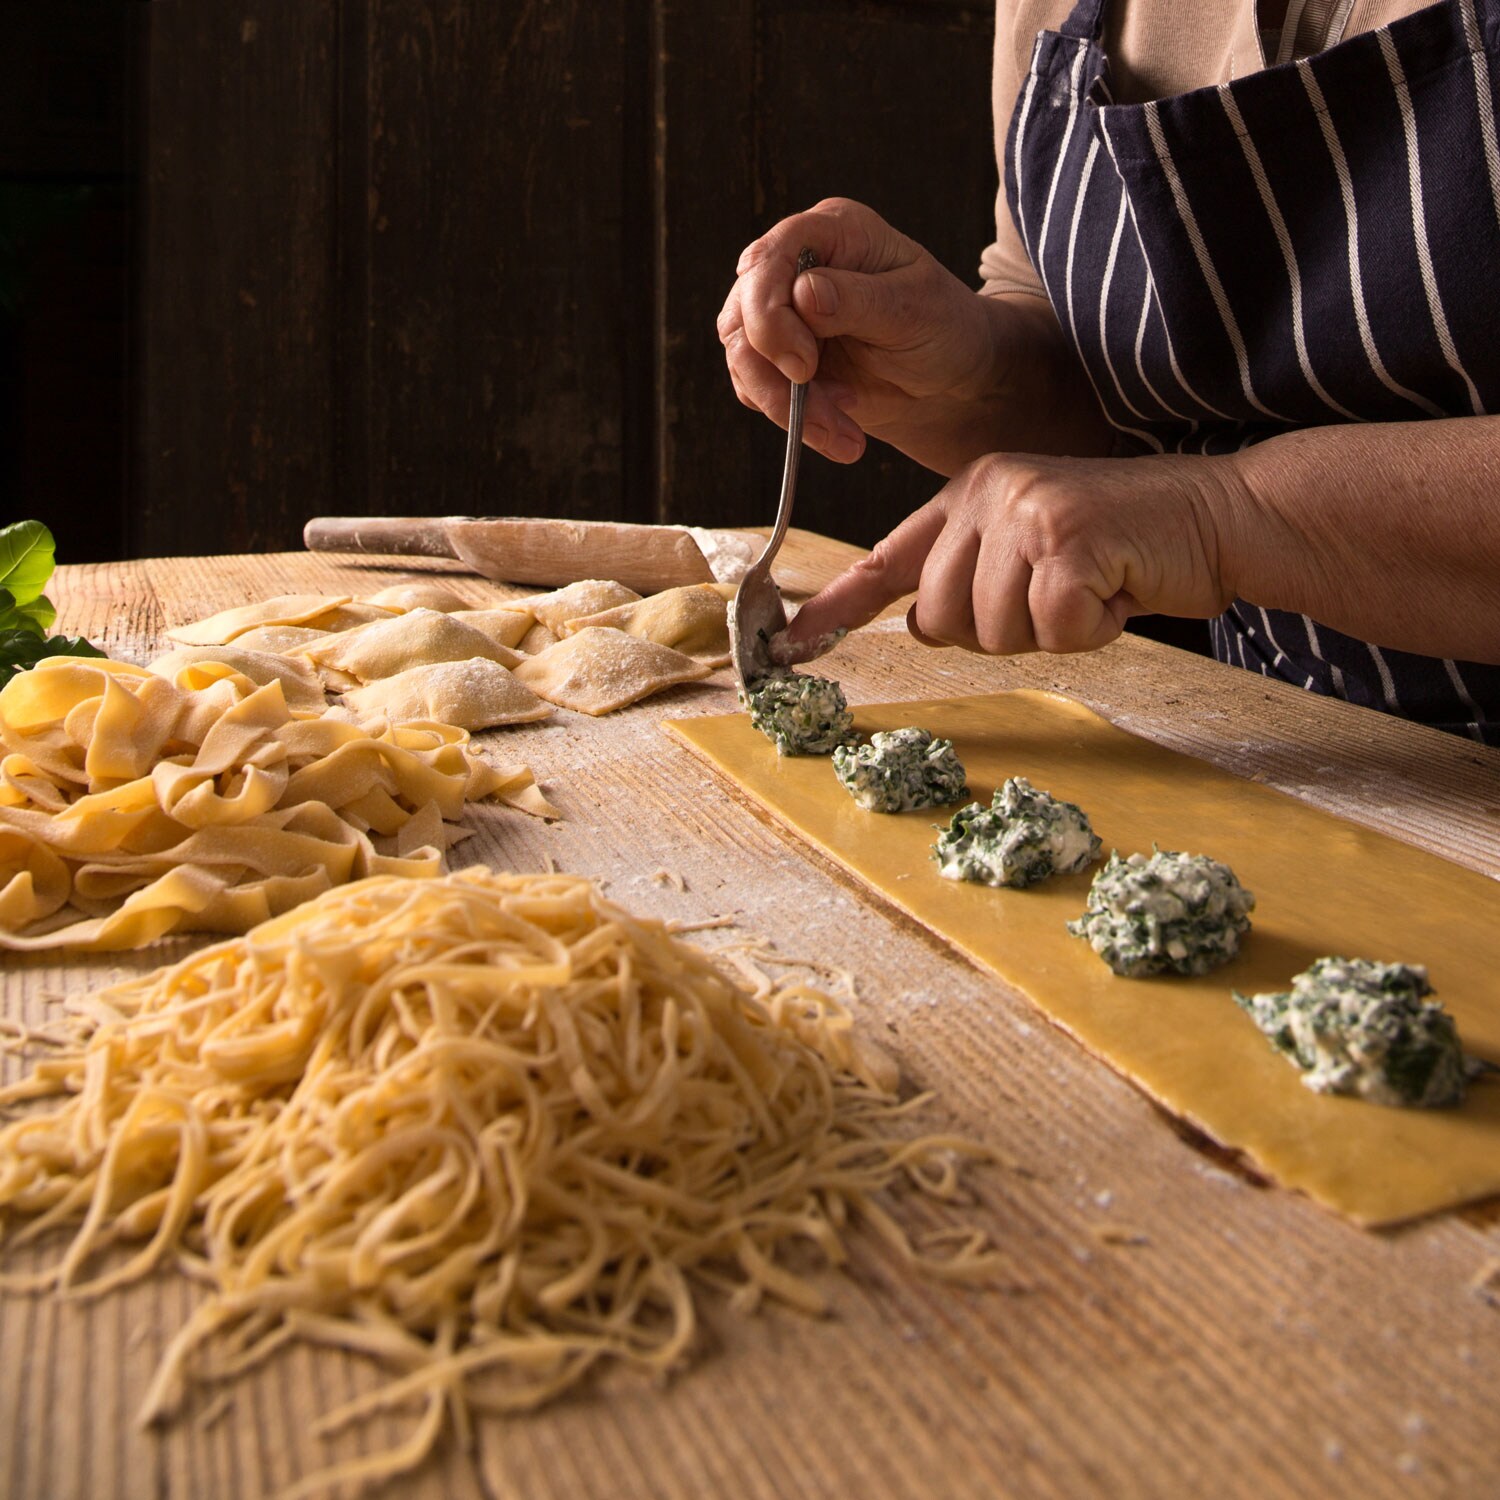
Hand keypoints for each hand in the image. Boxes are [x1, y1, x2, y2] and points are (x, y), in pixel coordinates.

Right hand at [718, 198, 1006, 467]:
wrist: (951, 380)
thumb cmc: (945, 328)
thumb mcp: (914, 310)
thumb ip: (858, 300)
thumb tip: (803, 294)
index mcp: (833, 232)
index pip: (769, 258)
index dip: (770, 313)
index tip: (804, 367)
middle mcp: (797, 266)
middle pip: (744, 314)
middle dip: (775, 377)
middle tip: (826, 418)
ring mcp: (784, 314)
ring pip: (744, 359)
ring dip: (785, 408)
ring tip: (841, 434)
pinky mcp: (780, 359)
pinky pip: (756, 389)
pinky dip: (791, 417)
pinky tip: (837, 426)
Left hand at [782, 451, 1249, 658]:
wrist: (1220, 516)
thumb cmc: (1128, 548)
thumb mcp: (1037, 552)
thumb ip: (977, 578)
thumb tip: (919, 625)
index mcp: (970, 494)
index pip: (888, 558)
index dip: (839, 607)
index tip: (793, 643)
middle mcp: (987, 493)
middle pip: (939, 622)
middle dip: (999, 634)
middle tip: (1058, 602)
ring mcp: (1025, 511)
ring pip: (990, 632)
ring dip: (1049, 633)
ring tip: (1094, 590)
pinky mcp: (1067, 539)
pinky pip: (1050, 632)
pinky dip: (1091, 632)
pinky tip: (1118, 592)